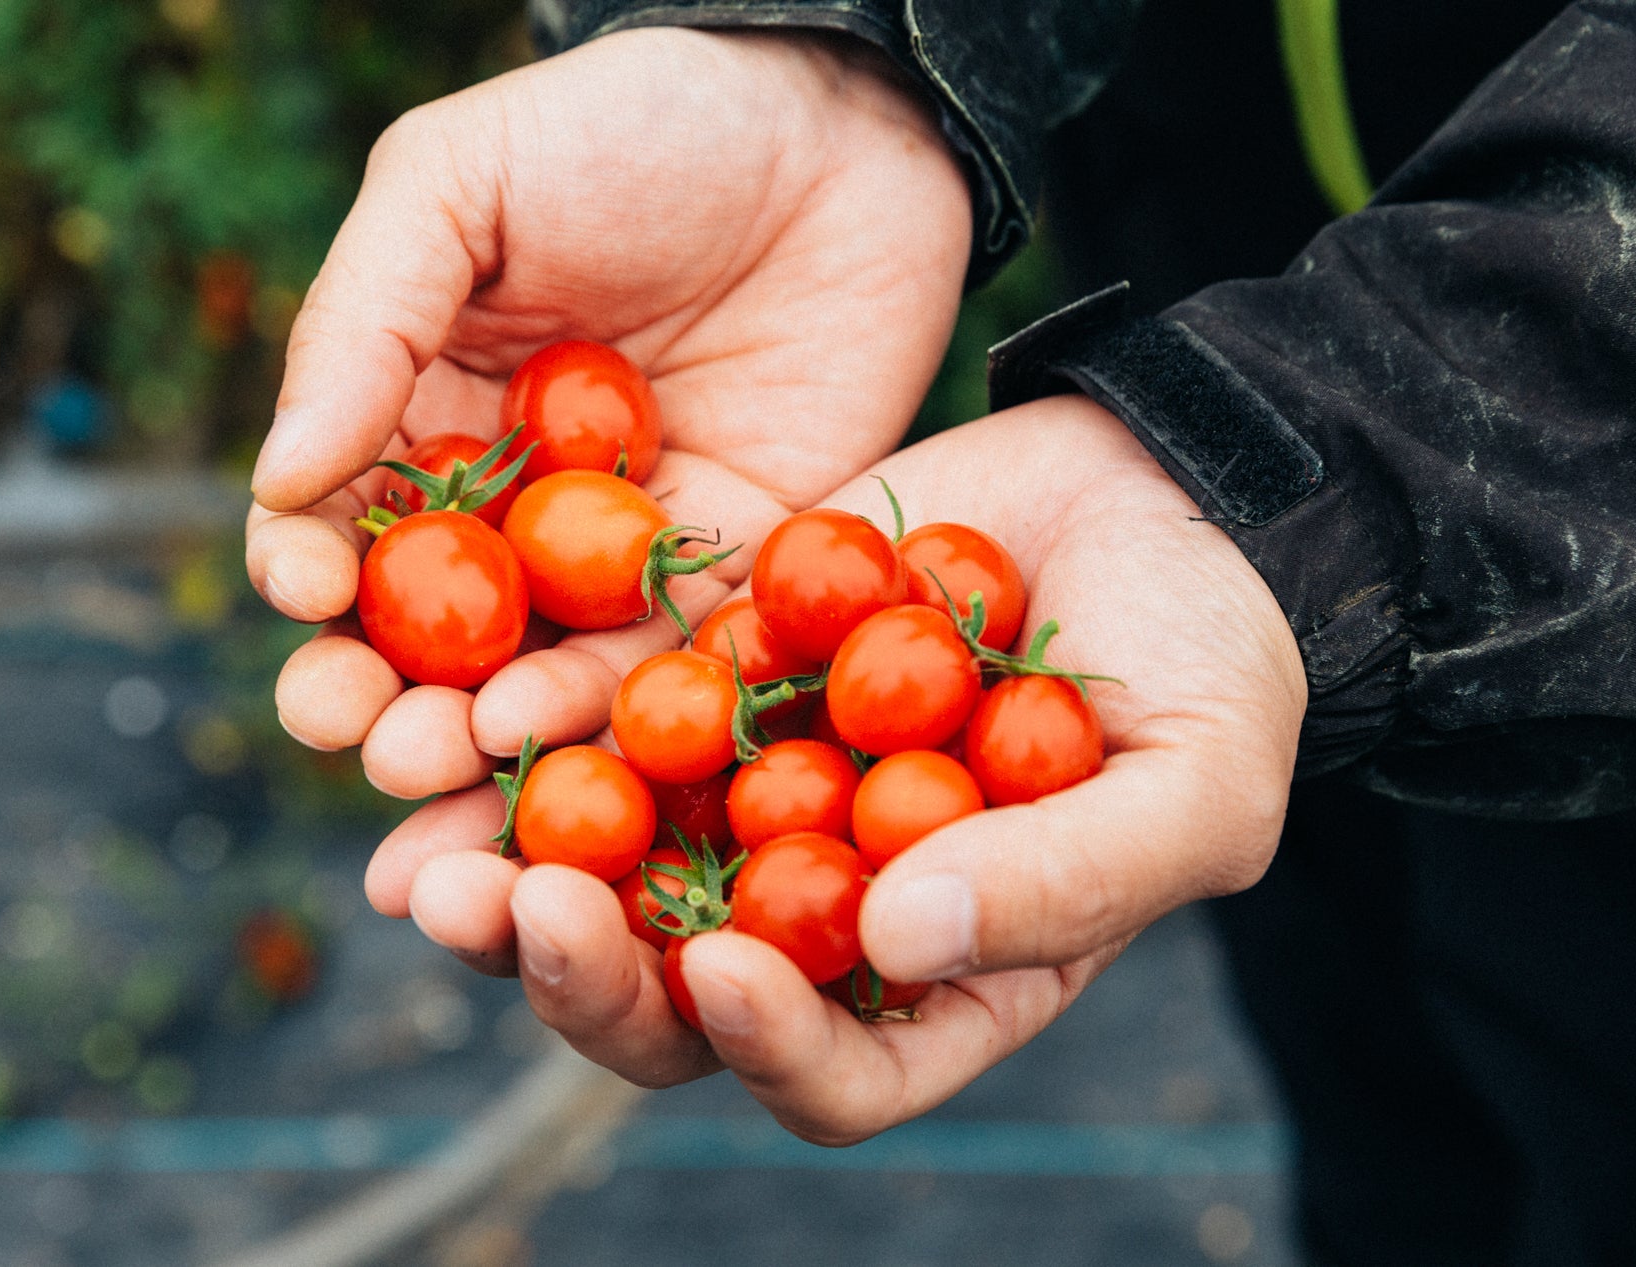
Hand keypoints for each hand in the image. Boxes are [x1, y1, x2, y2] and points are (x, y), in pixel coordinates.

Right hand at [248, 27, 971, 797]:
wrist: (839, 133)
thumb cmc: (629, 128)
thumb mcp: (463, 185)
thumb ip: (363, 324)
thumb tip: (281, 481)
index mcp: (424, 408)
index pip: (337, 517)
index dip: (304, 567)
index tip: (306, 591)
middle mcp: (508, 501)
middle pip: (419, 625)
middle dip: (368, 686)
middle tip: (346, 722)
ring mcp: (615, 551)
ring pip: (522, 667)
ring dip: (461, 730)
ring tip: (422, 759)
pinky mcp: (724, 574)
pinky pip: (651, 661)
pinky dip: (591, 706)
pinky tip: (535, 729)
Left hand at [379, 395, 1308, 1139]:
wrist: (1162, 494)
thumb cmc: (1214, 663)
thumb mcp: (1193, 782)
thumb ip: (1061, 879)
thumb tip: (891, 944)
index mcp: (945, 977)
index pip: (840, 1073)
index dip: (770, 1048)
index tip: (714, 970)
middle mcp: (830, 908)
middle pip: (682, 996)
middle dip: (582, 978)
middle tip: (498, 915)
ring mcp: (760, 792)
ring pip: (612, 872)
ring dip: (510, 877)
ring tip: (422, 859)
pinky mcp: (713, 679)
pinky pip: (609, 722)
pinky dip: (537, 729)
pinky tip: (470, 710)